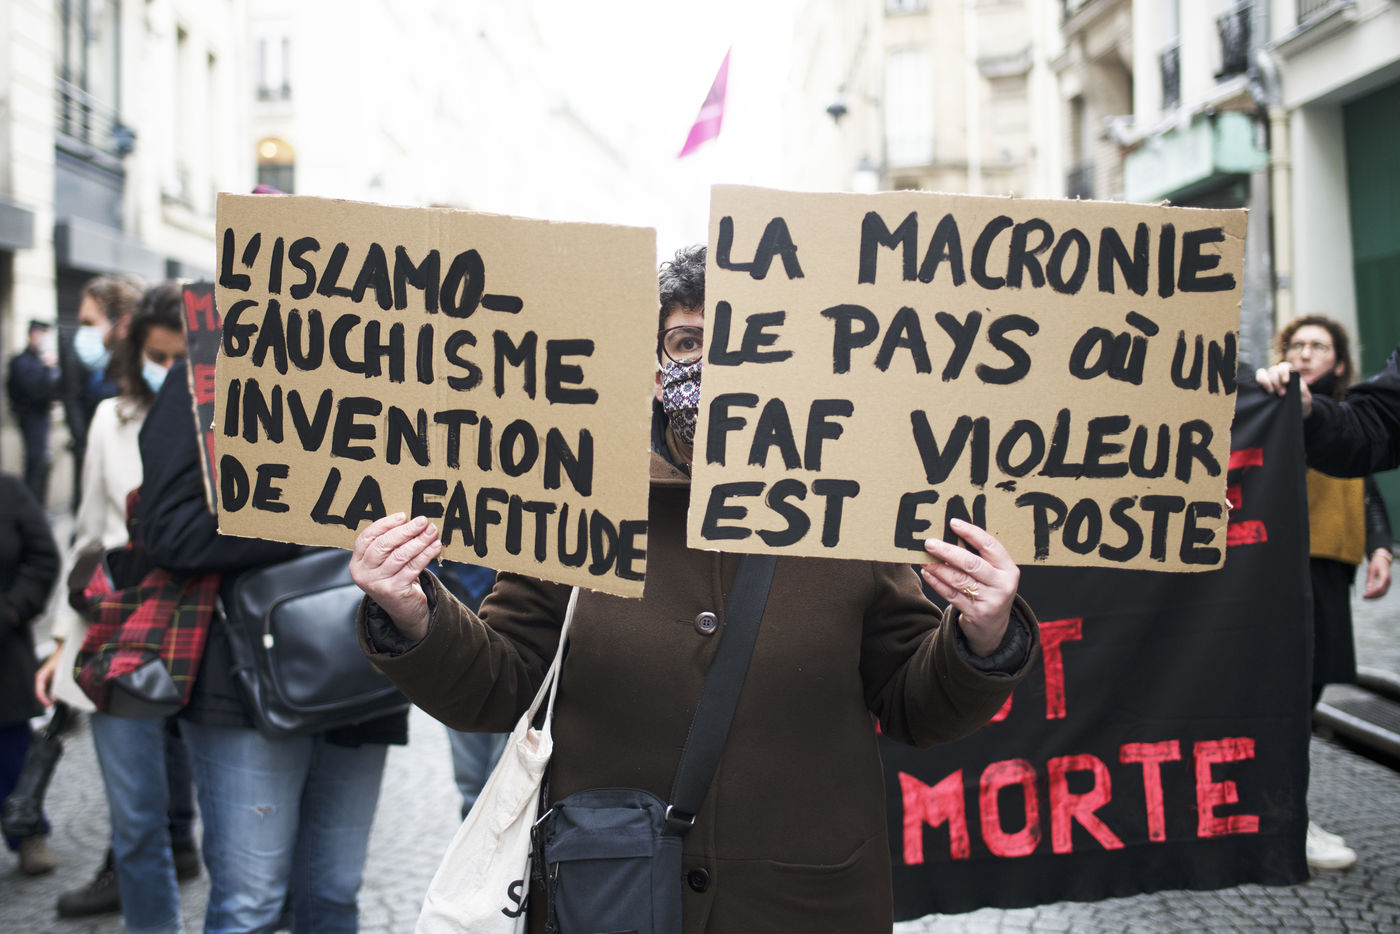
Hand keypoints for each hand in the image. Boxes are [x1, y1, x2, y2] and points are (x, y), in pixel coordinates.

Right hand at [35, 643, 62, 706]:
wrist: (63, 649)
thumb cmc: (61, 659)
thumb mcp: (60, 673)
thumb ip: (57, 685)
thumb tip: (56, 697)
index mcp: (40, 677)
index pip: (39, 692)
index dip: (43, 700)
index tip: (49, 705)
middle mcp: (41, 679)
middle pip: (42, 694)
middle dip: (48, 700)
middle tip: (56, 705)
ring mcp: (46, 679)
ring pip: (46, 692)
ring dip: (52, 697)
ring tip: (60, 701)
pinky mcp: (51, 679)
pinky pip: (51, 689)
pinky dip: (55, 693)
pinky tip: (62, 695)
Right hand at [350, 513, 441, 639]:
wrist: (404, 610)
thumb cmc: (396, 577)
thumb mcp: (386, 562)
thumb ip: (390, 544)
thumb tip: (410, 520)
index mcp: (357, 562)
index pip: (367, 537)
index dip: (385, 524)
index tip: (403, 516)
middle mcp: (363, 574)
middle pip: (383, 545)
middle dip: (405, 531)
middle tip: (422, 521)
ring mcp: (377, 584)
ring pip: (400, 555)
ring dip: (419, 541)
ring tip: (432, 531)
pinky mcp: (394, 591)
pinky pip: (412, 567)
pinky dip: (426, 554)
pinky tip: (435, 546)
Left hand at [921, 518, 1018, 655]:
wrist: (993, 628)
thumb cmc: (990, 591)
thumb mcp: (994, 574)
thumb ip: (979, 558)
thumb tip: (950, 536)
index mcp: (1009, 569)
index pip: (990, 546)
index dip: (971, 533)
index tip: (953, 523)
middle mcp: (1002, 585)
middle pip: (972, 563)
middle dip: (947, 551)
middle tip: (929, 543)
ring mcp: (990, 600)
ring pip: (959, 580)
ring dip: (938, 568)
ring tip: (924, 559)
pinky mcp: (976, 613)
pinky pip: (952, 594)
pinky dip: (937, 583)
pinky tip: (928, 574)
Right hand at [1255, 362, 1312, 416]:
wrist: (1297, 408)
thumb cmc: (1301, 400)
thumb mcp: (1305, 394)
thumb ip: (1300, 387)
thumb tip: (1292, 382)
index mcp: (1289, 373)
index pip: (1284, 366)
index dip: (1283, 371)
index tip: (1286, 381)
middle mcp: (1278, 374)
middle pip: (1273, 369)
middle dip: (1276, 381)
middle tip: (1282, 393)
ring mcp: (1269, 379)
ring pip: (1263, 373)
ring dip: (1266, 381)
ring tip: (1271, 392)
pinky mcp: (1262, 386)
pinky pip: (1258, 379)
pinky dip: (1261, 383)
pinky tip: (1266, 391)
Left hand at [1363, 549, 1391, 598]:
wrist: (1382, 559)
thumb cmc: (1376, 564)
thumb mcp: (1371, 570)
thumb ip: (1370, 580)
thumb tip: (1367, 589)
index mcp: (1385, 577)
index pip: (1379, 588)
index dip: (1371, 593)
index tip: (1364, 595)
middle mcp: (1388, 581)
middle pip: (1381, 592)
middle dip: (1373, 596)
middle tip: (1364, 597)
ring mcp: (1388, 583)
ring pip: (1383, 593)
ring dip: (1375, 596)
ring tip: (1366, 597)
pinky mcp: (1387, 584)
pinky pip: (1383, 591)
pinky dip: (1377, 594)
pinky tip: (1370, 594)